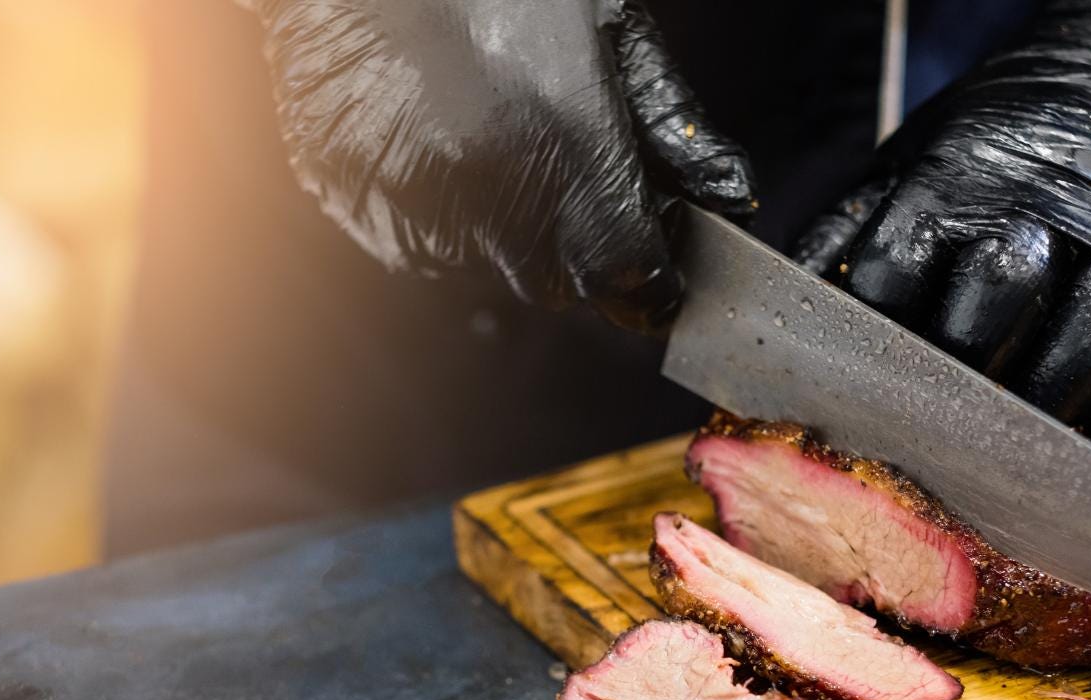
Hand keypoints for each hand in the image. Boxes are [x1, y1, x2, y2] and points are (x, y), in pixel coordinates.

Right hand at [251, 0, 754, 331]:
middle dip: (577, 248)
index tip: (654, 275)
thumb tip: (728, 196)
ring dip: (507, 228)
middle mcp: (494, 187)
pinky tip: (438, 136)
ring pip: (492, 267)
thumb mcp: (610, 25)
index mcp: (568, 139)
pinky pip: (426, 247)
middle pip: (561, 282)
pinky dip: (444, 214)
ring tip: (490, 133)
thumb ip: (674, 123)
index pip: (628, 275)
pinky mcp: (362, 204)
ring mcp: (421, 202)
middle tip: (559, 169)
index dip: (648, 282)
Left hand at [795, 0, 1090, 474]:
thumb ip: (842, 237)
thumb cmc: (1000, 151)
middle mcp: (1054, 199)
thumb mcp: (906, 166)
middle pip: (996, 298)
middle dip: (955, 383)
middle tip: (935, 450)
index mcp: (957, 177)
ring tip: (1019, 471)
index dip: (871, 352)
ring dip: (1053, 404)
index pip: (898, 274)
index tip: (857, 412)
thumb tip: (768, 314)